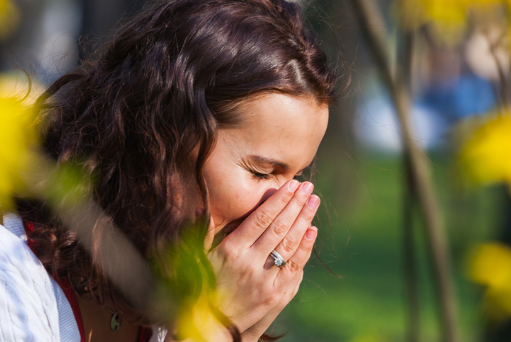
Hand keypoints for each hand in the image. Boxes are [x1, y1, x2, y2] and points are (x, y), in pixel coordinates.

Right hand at [204, 180, 319, 341]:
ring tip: (313, 201)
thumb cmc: (203, 288)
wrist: (213, 327)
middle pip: (279, 227)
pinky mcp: (275, 295)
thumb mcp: (197, 259)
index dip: (278, 199)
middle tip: (308, 186)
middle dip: (296, 204)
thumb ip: (202, 232)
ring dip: (304, 220)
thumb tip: (201, 206)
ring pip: (289, 244)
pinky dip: (305, 247)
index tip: (291, 184)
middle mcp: (249, 263)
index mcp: (230, 250)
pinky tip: (312, 230)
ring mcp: (265, 280)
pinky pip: (294, 266)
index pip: (260, 218)